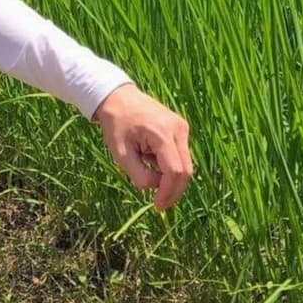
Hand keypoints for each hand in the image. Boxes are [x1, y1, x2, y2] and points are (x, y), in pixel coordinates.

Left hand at [92, 83, 192, 210]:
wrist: (118, 97)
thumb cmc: (116, 124)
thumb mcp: (120, 153)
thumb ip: (139, 175)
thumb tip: (157, 188)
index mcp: (162, 133)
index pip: (175, 172)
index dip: (168, 193)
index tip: (157, 205)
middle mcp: (178, 129)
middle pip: (186, 171)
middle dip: (173, 190)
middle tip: (158, 204)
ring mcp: (182, 127)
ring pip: (185, 165)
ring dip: (169, 176)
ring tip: (145, 164)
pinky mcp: (181, 128)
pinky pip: (180, 155)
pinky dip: (169, 164)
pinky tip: (150, 156)